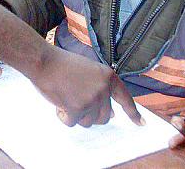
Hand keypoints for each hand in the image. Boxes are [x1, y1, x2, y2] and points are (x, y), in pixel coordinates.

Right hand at [29, 46, 143, 127]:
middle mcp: (103, 89)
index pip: (125, 98)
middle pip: (104, 117)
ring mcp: (91, 99)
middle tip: (76, 102)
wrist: (43, 61)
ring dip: (76, 115)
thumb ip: (100, 88)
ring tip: (65, 97)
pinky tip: (58, 103)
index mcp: (108, 76)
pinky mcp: (77, 108)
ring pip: (88, 121)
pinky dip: (63, 116)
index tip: (141, 123)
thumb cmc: (61, 63)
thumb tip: (111, 114)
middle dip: (91, 115)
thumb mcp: (88, 70)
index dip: (133, 112)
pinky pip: (73, 123)